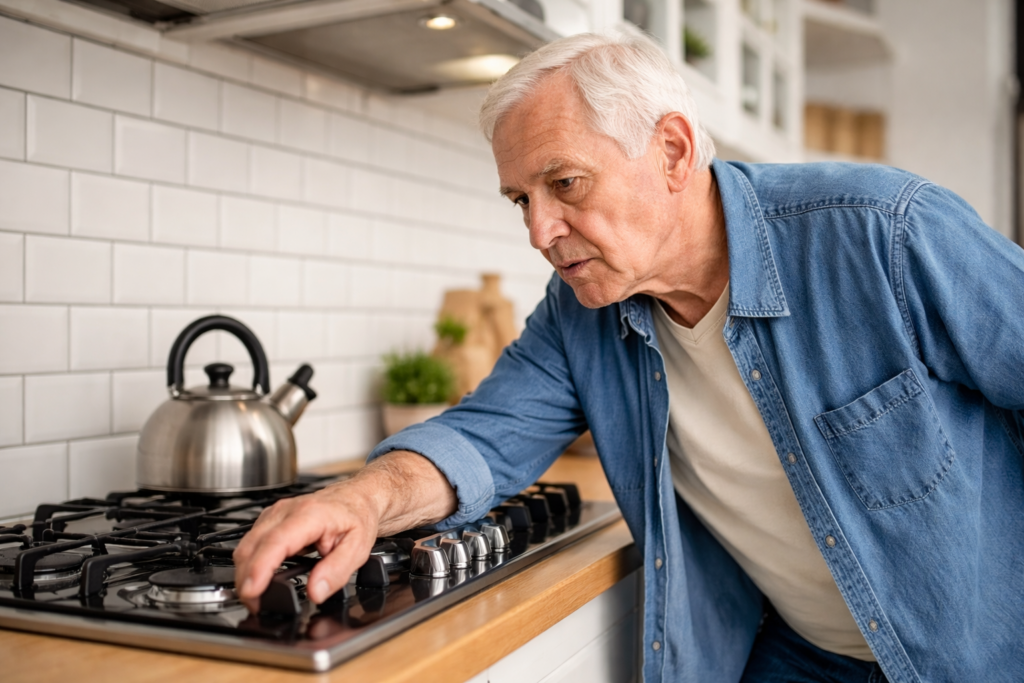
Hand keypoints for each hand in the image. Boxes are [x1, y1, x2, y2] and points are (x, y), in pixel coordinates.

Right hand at [233, 479, 379, 610]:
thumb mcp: (358, 548)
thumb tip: (315, 591)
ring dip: (245, 572)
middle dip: (246, 579)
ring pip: (246, 544)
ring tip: (257, 596)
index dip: (259, 569)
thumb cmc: (357, 517)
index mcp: (309, 515)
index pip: (275, 542)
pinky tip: (260, 577)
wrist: (356, 497)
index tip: (252, 592)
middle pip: (252, 546)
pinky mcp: (270, 519)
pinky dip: (250, 562)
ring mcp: (275, 513)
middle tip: (256, 605)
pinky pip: (251, 542)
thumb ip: (337, 571)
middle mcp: (286, 511)